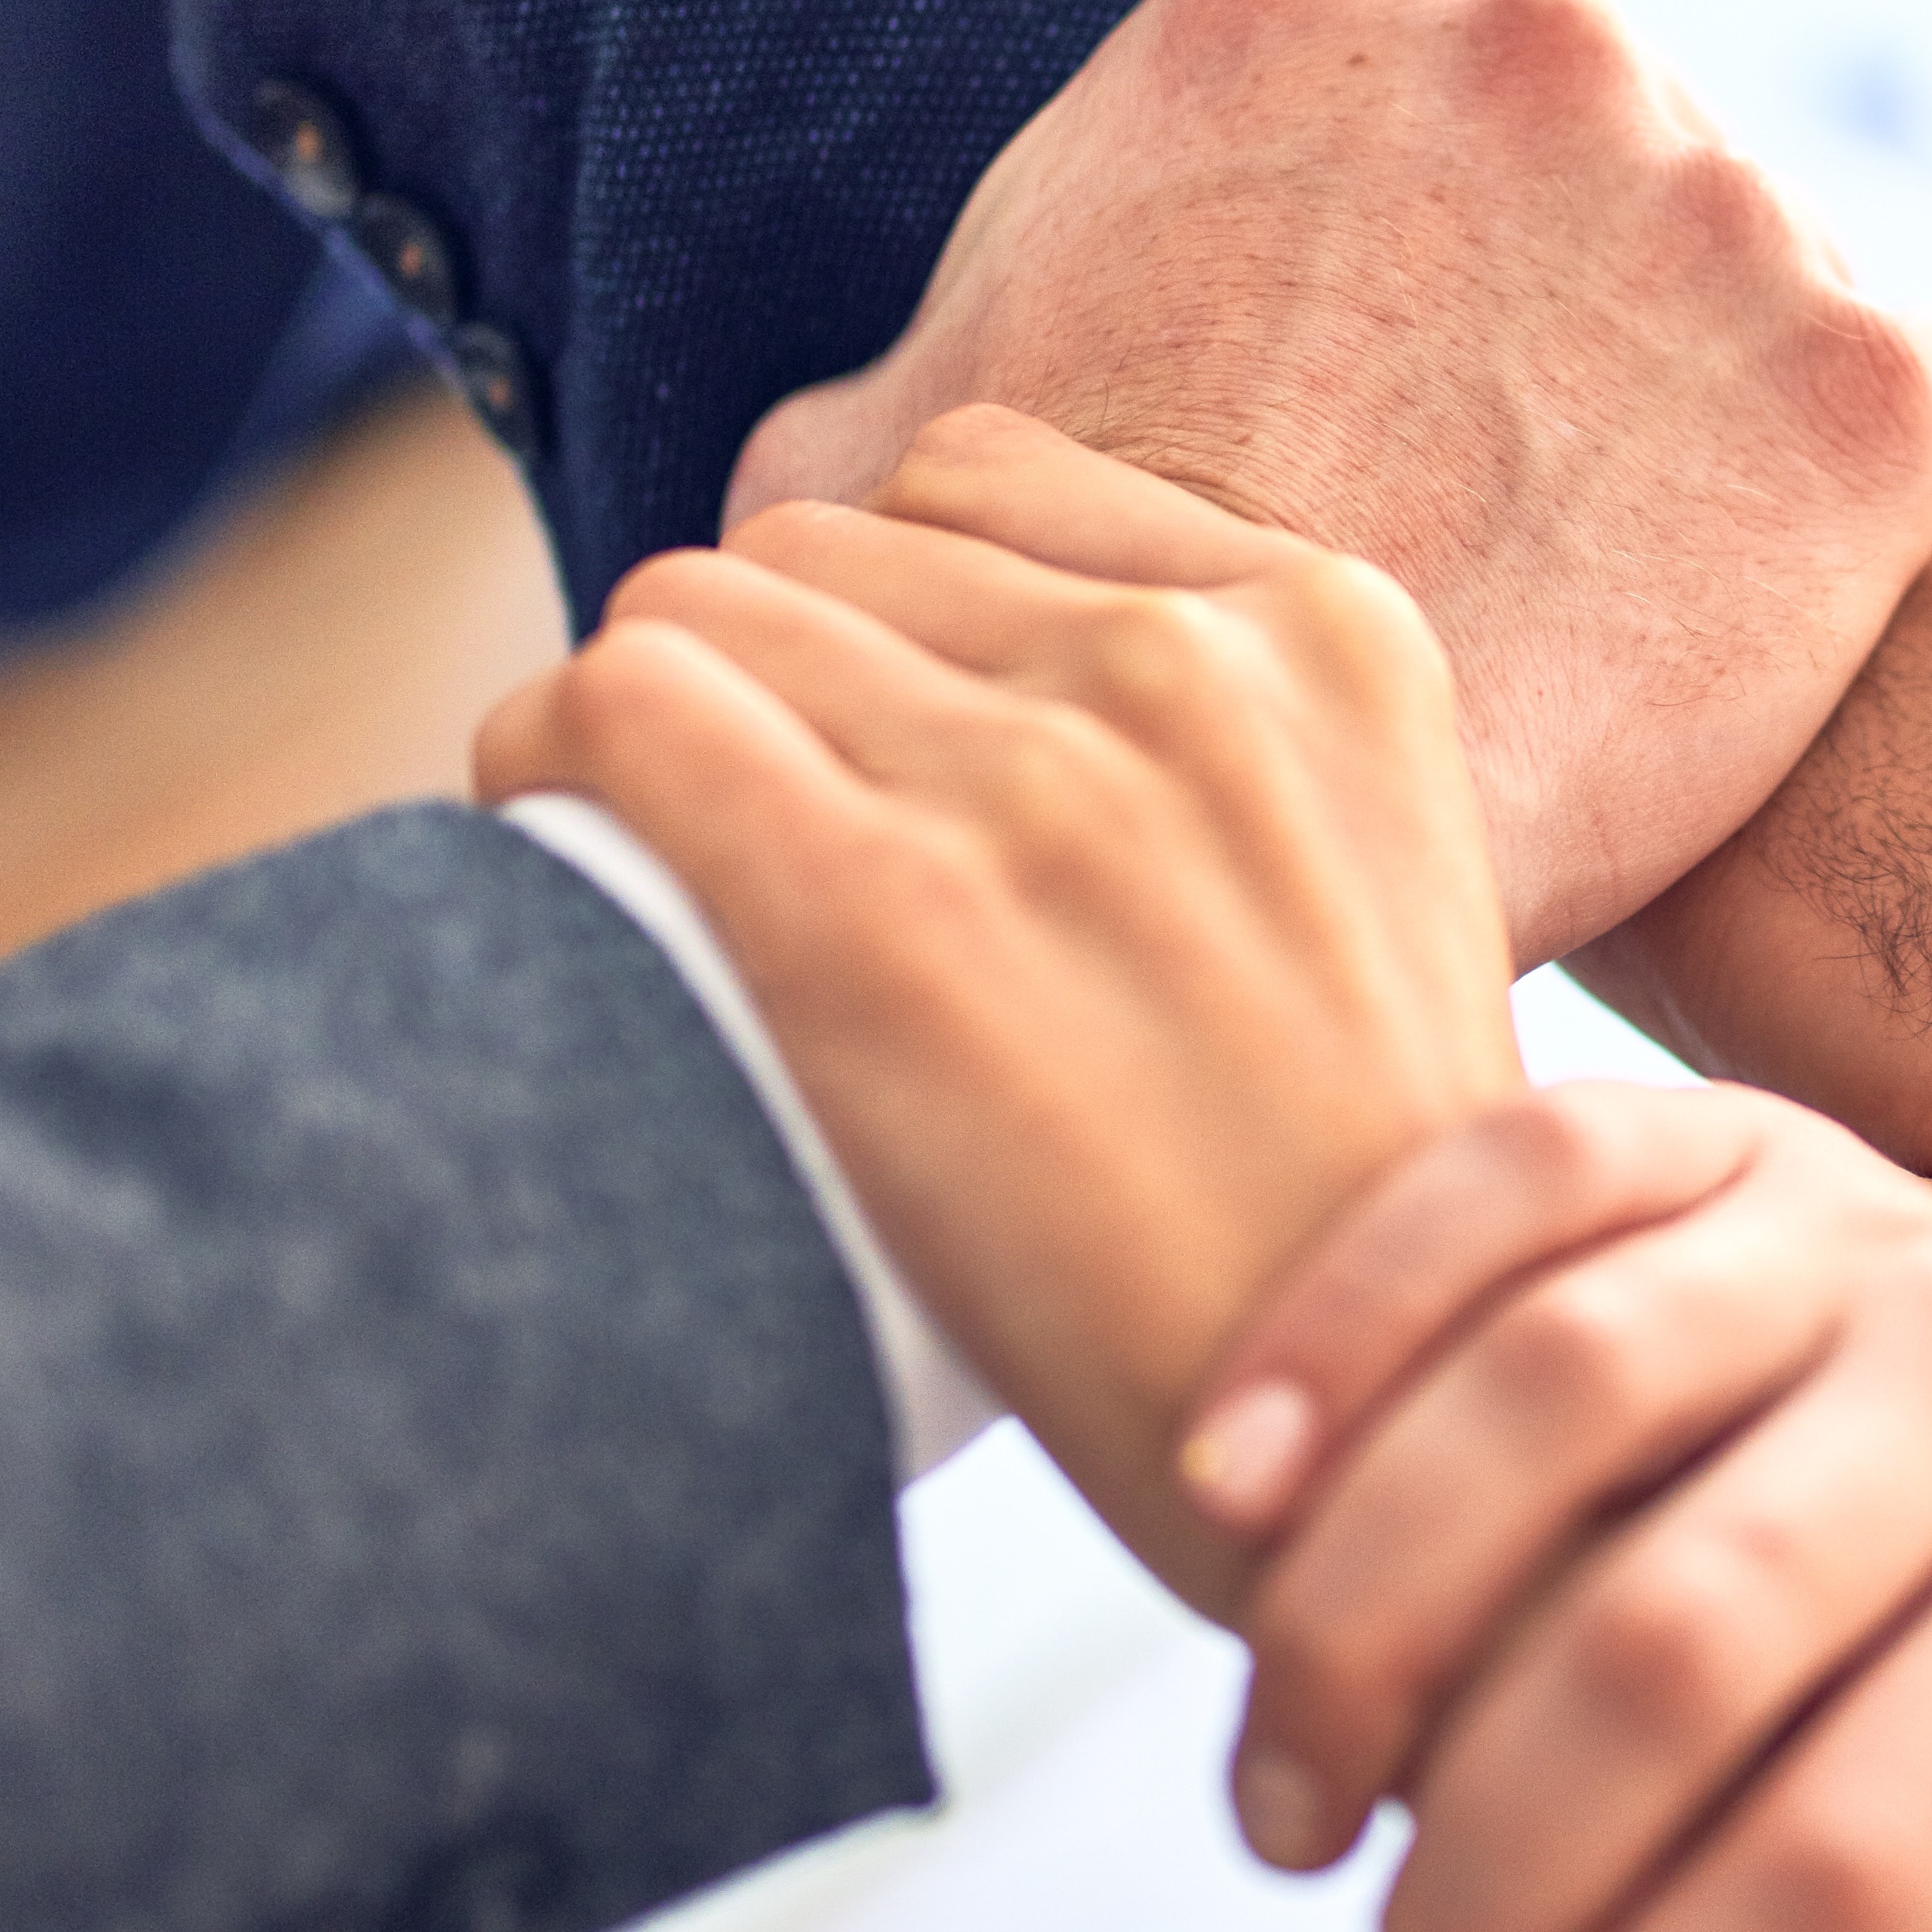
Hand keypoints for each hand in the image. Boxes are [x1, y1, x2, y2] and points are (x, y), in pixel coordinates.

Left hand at [476, 409, 1521, 1610]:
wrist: (1372, 1447)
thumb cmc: (1351, 1221)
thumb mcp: (1380, 893)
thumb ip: (1228, 751)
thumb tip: (959, 684)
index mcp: (1341, 641)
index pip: (989, 484)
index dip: (899, 621)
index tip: (885, 759)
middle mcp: (1198, 672)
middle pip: (831, 549)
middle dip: (777, 687)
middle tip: (773, 857)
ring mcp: (1044, 783)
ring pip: (700, 612)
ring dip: (659, 735)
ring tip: (685, 887)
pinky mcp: (881, 913)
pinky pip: (611, 710)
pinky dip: (551, 773)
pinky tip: (581, 870)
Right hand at [728, 0, 1931, 966]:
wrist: (1246, 838)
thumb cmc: (1051, 655)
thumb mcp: (892, 463)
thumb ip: (923, 376)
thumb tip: (841, 462)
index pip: (1446, 49)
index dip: (1442, 226)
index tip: (1420, 367)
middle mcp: (1549, 35)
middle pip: (1621, 144)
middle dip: (1582, 300)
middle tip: (1510, 494)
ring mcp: (1738, 203)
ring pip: (1763, 288)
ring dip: (1710, 410)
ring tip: (1601, 589)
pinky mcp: (1880, 390)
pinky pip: (1906, 425)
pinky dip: (1842, 522)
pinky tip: (1726, 630)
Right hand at [1180, 1082, 1931, 1931]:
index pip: (1860, 1869)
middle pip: (1682, 1642)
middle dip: (1498, 1869)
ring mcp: (1865, 1222)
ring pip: (1560, 1398)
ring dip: (1364, 1634)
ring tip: (1286, 1818)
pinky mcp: (1722, 1120)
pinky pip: (1501, 1190)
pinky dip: (1334, 1338)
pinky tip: (1215, 1501)